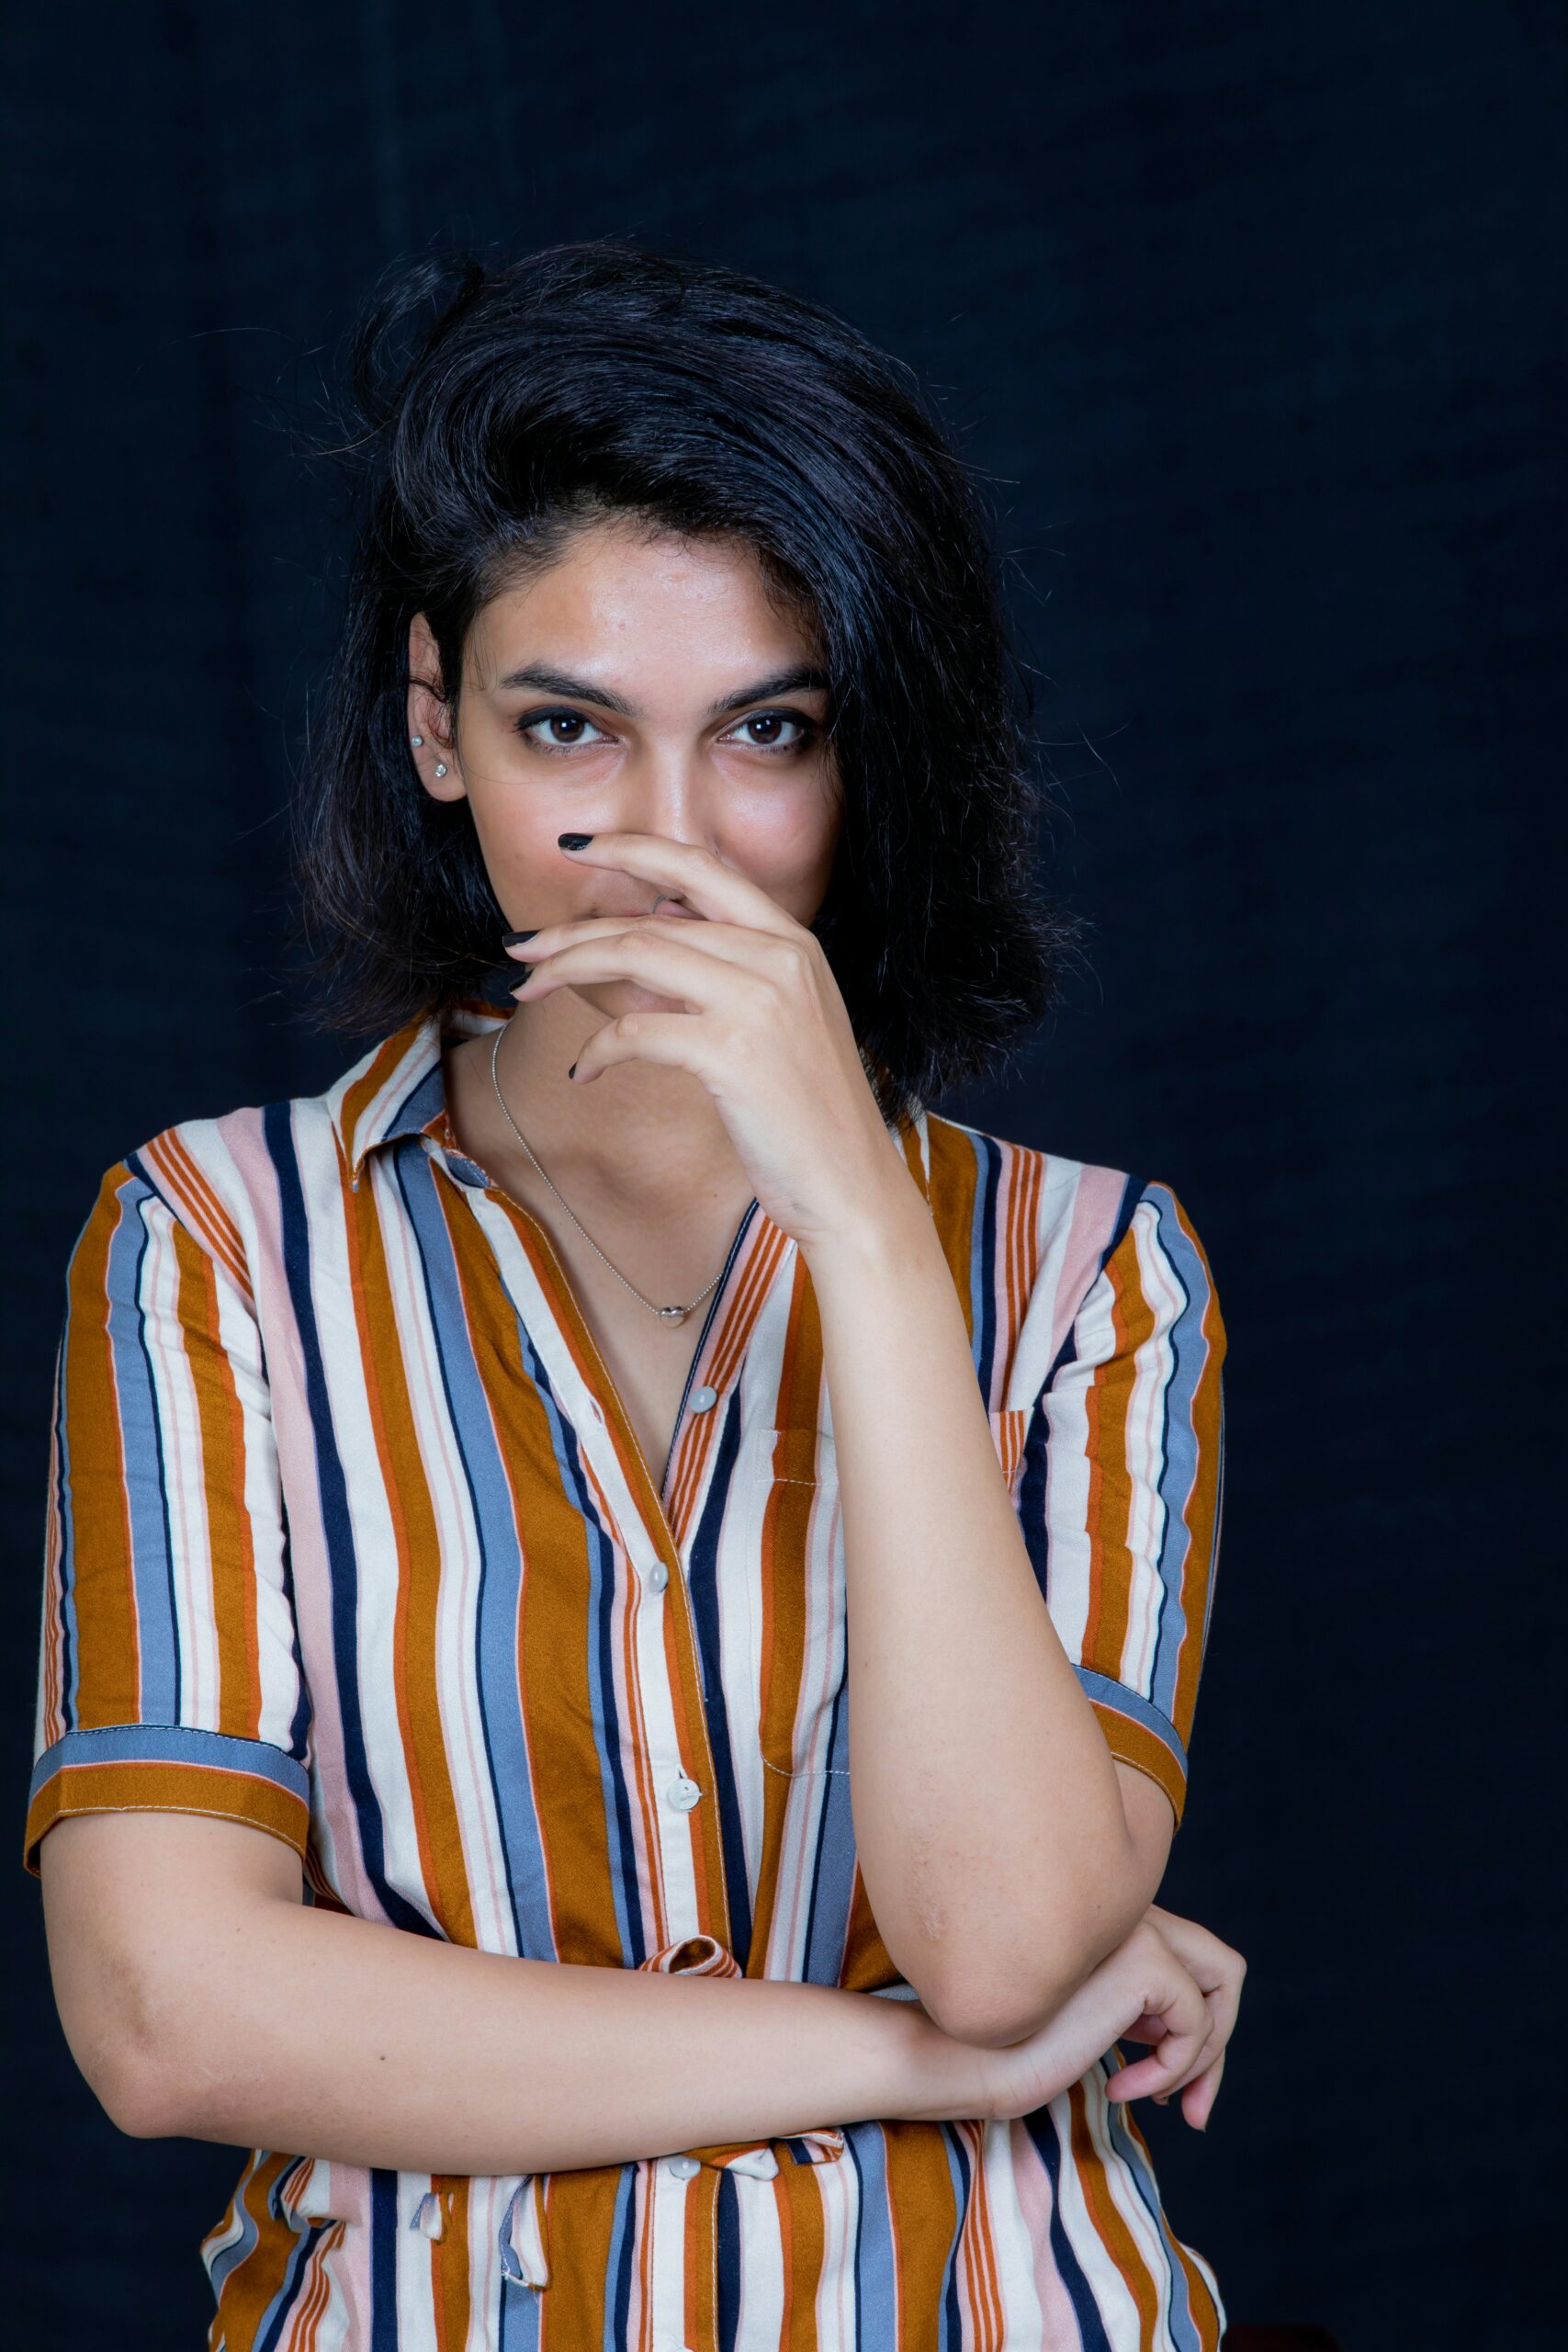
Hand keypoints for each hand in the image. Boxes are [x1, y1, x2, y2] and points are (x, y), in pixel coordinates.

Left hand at [505, 832, 914, 1249]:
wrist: (851, 1184)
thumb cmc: (809, 1111)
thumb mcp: (783, 1017)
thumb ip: (731, 966)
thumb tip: (660, 920)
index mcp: (793, 940)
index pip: (701, 866)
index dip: (631, 847)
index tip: (575, 847)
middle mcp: (779, 958)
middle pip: (650, 919)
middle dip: (572, 931)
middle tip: (521, 949)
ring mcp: (758, 1002)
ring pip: (636, 957)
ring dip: (568, 970)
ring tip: (527, 990)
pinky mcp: (734, 1054)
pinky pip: (637, 1032)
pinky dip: (598, 1048)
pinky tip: (583, 1069)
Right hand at [892, 1917, 1228, 2132]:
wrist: (964, 2053)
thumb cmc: (1013, 2047)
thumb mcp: (1089, 2018)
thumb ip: (1136, 2006)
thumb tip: (1196, 2022)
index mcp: (1111, 1919)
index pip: (1191, 1960)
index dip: (1190, 2034)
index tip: (1165, 2094)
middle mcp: (1127, 1910)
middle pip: (1222, 1967)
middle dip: (1217, 2045)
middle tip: (1192, 2113)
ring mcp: (1136, 1928)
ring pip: (1223, 1986)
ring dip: (1204, 2059)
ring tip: (1160, 2099)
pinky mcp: (1144, 1960)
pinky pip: (1197, 2021)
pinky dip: (1174, 2068)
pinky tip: (1123, 2089)